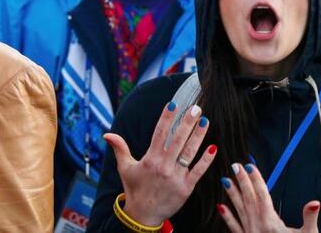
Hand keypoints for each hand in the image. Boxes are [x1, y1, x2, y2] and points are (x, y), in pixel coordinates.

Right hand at [103, 102, 216, 226]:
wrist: (142, 216)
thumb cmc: (135, 189)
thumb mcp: (125, 168)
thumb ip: (119, 148)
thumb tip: (107, 134)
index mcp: (150, 159)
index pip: (159, 133)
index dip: (167, 118)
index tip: (174, 104)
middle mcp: (163, 166)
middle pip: (177, 140)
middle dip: (187, 123)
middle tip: (196, 108)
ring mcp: (175, 177)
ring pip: (189, 153)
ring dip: (198, 136)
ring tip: (205, 121)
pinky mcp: (186, 188)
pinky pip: (198, 171)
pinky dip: (206, 160)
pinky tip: (213, 147)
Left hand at [218, 162, 320, 232]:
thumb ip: (309, 218)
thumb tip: (314, 203)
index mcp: (271, 223)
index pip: (262, 196)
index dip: (256, 180)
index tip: (249, 166)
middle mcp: (257, 227)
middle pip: (248, 199)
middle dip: (242, 182)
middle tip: (235, 165)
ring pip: (239, 211)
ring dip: (232, 195)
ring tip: (225, 181)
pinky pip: (234, 228)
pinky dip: (227, 217)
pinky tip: (221, 208)